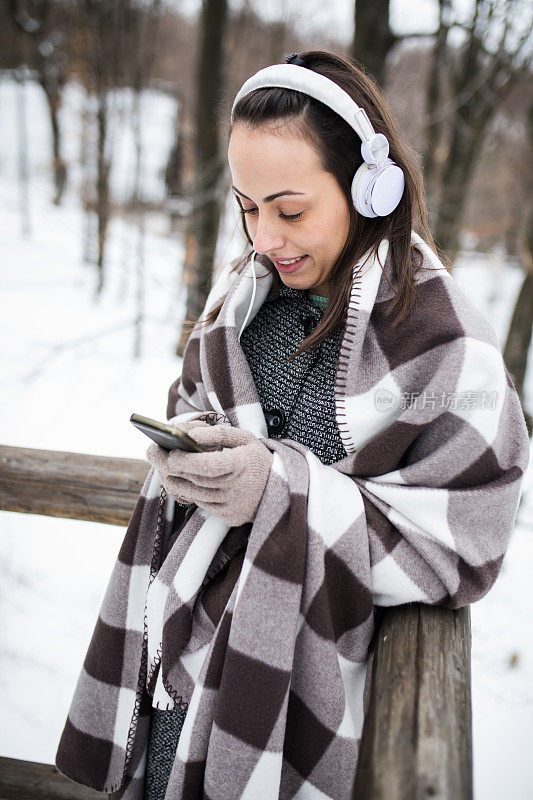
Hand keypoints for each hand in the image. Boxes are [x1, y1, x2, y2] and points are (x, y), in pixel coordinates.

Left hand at [147, 425, 273, 526]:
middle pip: (194, 480)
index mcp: (241, 465)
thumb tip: (189, 435)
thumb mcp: (245, 438)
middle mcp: (235, 488)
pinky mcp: (229, 517)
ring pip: (193, 494)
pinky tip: (184, 479)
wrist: (281, 490)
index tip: (171, 451)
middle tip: (154, 452)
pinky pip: (201, 504)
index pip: (207, 465)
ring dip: (175, 480)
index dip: (186, 460)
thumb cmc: (257, 459)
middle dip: (170, 466)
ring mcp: (231, 505)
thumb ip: (218, 434)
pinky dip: (189, 491)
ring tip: (165, 466)